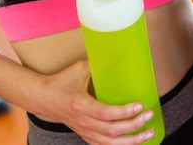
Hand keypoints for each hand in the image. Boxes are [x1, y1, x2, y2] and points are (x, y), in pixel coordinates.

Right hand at [37, 60, 155, 143]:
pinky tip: (134, 142)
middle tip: (149, 116)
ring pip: (111, 144)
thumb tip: (118, 57)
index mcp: (80, 104)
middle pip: (112, 131)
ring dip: (132, 141)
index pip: (105, 113)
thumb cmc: (62, 82)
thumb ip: (97, 65)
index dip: (124, 112)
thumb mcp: (79, 68)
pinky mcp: (85, 136)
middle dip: (134, 126)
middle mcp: (83, 122)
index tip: (139, 105)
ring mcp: (84, 131)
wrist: (44, 99)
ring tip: (148, 133)